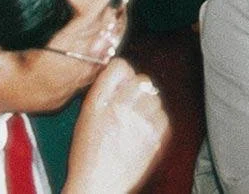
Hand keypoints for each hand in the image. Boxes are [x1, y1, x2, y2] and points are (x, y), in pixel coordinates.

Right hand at [63, 59, 167, 193]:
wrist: (99, 185)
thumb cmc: (88, 156)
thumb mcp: (86, 117)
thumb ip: (102, 92)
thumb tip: (118, 75)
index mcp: (100, 102)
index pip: (120, 67)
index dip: (122, 74)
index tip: (121, 82)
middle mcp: (121, 108)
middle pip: (142, 80)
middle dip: (136, 89)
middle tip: (129, 104)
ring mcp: (141, 121)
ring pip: (155, 97)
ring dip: (147, 105)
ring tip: (134, 122)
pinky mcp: (156, 136)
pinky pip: (163, 116)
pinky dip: (155, 121)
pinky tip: (142, 132)